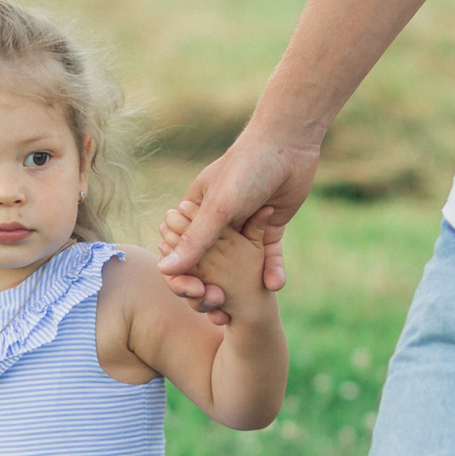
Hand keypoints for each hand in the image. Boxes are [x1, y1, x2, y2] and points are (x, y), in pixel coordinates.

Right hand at [156, 124, 320, 313]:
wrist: (289, 146)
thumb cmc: (246, 169)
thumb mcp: (219, 208)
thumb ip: (195, 241)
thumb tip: (165, 270)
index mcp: (195, 211)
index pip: (182, 251)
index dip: (184, 277)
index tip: (193, 296)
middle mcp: (218, 221)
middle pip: (211, 263)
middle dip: (215, 287)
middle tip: (221, 309)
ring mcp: (244, 225)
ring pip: (241, 263)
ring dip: (243, 284)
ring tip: (247, 306)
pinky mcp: (269, 228)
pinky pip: (268, 255)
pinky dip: (272, 269)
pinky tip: (275, 285)